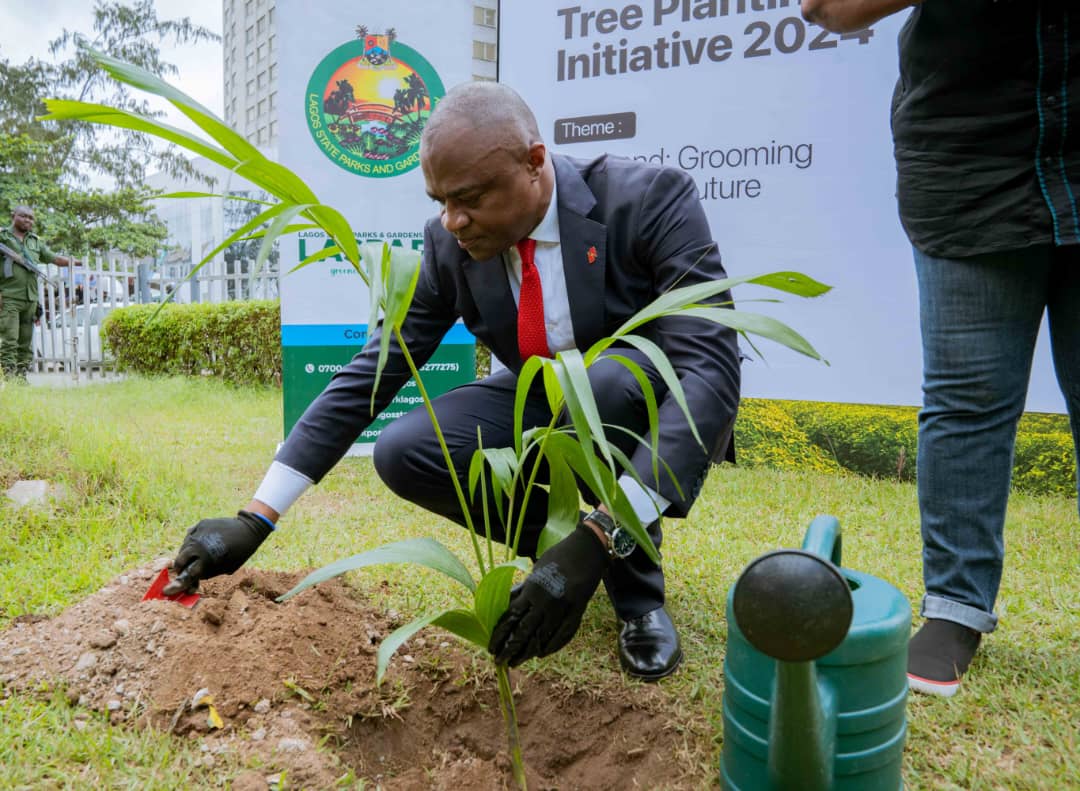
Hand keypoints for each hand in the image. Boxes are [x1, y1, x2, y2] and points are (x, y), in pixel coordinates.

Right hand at [162, 510, 273, 594]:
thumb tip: (191, 583)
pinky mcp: (200, 524)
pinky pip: (190, 537)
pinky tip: (200, 546)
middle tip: (185, 573)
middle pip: (180, 562)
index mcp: (206, 560)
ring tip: (197, 558)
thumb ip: (207, 574)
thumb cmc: (239, 553)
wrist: (248, 528)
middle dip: (181, 570)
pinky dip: (192, 543)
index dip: (177, 585)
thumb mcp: (225, 568)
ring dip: (186, 556)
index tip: (167, 591)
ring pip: (183, 548)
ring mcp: (198, 533)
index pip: (187, 576)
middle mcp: (198, 546)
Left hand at [488, 523, 608, 665]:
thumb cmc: (558, 556)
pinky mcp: (578, 611)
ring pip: (543, 637)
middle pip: (525, 631)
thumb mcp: (536, 571)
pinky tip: (542, 653)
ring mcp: (564, 608)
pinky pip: (564, 634)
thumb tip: (509, 605)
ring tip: (516, 662)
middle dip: (510, 648)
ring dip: (528, 652)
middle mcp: (546, 601)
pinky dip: (552, 646)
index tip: (491, 647)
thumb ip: (524, 589)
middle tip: (499, 661)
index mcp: (533, 589)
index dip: (500, 634)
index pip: (512, 617)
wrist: (587, 549)